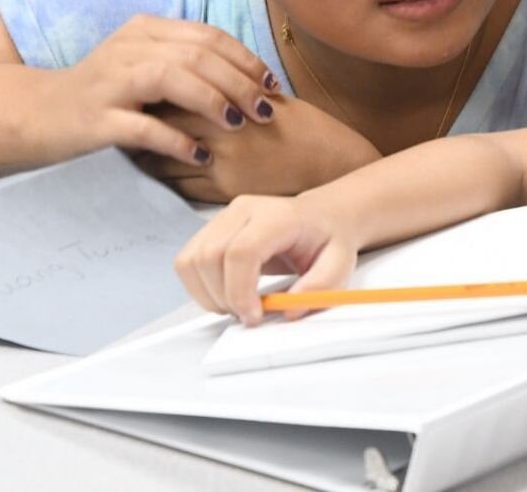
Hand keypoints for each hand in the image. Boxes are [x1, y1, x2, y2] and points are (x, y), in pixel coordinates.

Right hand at [29, 15, 278, 164]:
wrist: (39, 113)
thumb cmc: (104, 93)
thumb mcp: (143, 63)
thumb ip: (184, 60)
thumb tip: (244, 74)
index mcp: (146, 30)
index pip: (208, 36)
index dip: (245, 59)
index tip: (272, 84)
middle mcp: (129, 48)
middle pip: (197, 56)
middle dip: (239, 82)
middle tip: (265, 111)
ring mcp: (112, 82)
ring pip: (173, 79)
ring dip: (214, 101)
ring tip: (240, 125)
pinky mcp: (98, 118)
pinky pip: (144, 127)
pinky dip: (177, 140)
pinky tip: (202, 155)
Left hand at [134, 95, 381, 201]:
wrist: (328, 159)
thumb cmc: (296, 123)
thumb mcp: (258, 93)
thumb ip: (218, 87)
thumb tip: (179, 84)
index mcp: (227, 97)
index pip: (170, 91)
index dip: (148, 93)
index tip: (133, 93)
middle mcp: (220, 129)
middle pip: (159, 122)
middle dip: (138, 120)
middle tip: (122, 118)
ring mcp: (220, 161)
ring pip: (162, 157)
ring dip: (145, 153)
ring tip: (133, 147)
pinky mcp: (223, 190)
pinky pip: (179, 186)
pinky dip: (164, 177)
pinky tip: (159, 171)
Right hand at [174, 191, 360, 324]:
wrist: (321, 217)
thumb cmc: (327, 240)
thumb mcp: (340, 266)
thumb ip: (319, 289)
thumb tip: (288, 311)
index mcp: (278, 216)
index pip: (242, 251)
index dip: (240, 291)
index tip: (253, 316)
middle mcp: (244, 209)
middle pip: (210, 257)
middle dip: (223, 298)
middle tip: (248, 315)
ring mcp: (223, 217)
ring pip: (191, 261)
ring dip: (208, 295)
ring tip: (237, 304)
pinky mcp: (210, 228)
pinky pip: (186, 262)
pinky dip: (199, 287)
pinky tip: (225, 293)